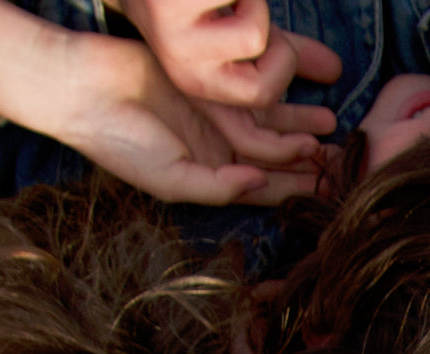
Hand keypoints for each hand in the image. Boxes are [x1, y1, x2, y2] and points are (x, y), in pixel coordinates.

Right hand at [0, 1, 330, 204]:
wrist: (86, 87)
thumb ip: (216, 187)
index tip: (331, 191)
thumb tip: (258, 186)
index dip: (297, 192)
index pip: (264, 192)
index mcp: (209, 180)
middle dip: (308, 163)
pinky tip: (309, 102)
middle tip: (344, 161)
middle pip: (275, 162)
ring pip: (271, 128)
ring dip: (301, 130)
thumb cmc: (119, 141)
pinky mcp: (213, 84)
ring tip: (332, 129)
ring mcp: (217, 117)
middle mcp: (219, 152)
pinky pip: (256, 95)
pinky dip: (282, 99)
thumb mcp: (170, 177)